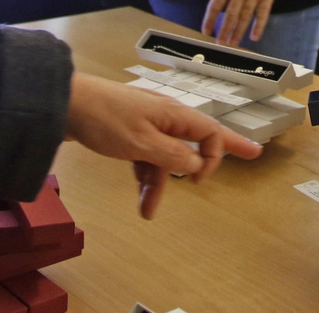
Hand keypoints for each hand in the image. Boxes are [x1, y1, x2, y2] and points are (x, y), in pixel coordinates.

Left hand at [64, 73, 262, 218]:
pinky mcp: (129, 133)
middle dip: (215, 155)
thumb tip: (198, 164)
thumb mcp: (142, 143)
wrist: (64, 105)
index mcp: (174, 114)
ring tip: (148, 212)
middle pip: (198, 139)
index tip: (200, 180)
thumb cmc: (106, 120)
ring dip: (160, 183)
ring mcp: (147, 125)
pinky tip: (140, 198)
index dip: (215, 156)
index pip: (210, 133)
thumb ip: (173, 156)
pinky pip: (147, 158)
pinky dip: (144, 177)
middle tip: (254, 154)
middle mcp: (165, 117)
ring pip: (166, 156)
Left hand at [203, 0, 281, 46]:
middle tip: (220, 43)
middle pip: (230, 15)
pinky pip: (262, 14)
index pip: (215, 5)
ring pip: (245, 17)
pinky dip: (258, 27)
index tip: (206, 31)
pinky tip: (254, 37)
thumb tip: (220, 8)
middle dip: (224, 30)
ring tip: (234, 43)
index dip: (210, 20)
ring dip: (238, 32)